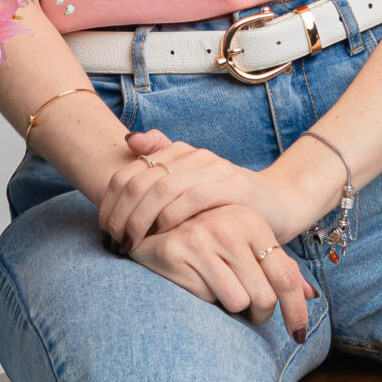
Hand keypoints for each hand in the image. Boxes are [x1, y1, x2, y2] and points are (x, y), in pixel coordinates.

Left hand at [98, 131, 325, 250]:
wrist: (276, 205)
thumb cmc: (225, 203)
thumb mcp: (188, 186)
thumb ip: (161, 162)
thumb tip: (128, 139)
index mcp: (179, 152)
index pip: (130, 171)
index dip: (111, 200)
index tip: (105, 228)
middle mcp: (194, 155)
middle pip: (141, 179)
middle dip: (122, 213)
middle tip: (115, 239)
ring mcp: (214, 168)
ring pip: (163, 187)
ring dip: (142, 217)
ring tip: (133, 242)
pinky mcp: (232, 186)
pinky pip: (193, 197)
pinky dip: (172, 215)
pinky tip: (163, 233)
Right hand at [129, 202, 318, 337]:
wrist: (152, 222)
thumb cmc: (208, 238)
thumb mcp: (246, 243)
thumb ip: (279, 268)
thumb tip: (313, 297)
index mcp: (251, 221)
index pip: (285, 275)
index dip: (296, 310)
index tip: (298, 335)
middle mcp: (228, 226)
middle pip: (264, 296)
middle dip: (259, 313)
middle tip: (249, 310)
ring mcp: (201, 238)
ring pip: (238, 301)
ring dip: (232, 308)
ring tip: (221, 291)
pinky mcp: (176, 254)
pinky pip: (206, 298)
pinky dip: (206, 299)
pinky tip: (196, 281)